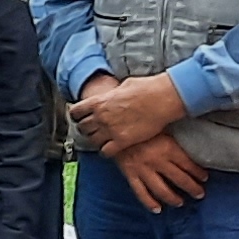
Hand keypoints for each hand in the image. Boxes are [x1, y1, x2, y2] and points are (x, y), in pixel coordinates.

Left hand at [71, 71, 188, 152]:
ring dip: (96, 140)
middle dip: (86, 129)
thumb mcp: (123, 86)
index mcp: (99, 101)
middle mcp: (101, 116)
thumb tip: (111, 96)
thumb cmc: (147, 89)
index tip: (80, 117)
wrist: (163, 99)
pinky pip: (105, 151)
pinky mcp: (123, 141)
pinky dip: (106, 151)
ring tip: (102, 139)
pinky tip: (111, 148)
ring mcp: (111, 130)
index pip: (75, 112)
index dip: (76, 115)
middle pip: (82, 127)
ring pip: (92, 141)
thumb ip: (112, 95)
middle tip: (92, 129)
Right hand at [109, 133, 210, 210]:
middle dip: (192, 188)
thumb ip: (172, 139)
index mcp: (168, 148)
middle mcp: (157, 161)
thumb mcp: (160, 127)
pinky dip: (149, 202)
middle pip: (180, 179)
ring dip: (173, 198)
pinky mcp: (130, 174)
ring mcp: (143, 169)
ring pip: (162, 189)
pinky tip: (157, 209)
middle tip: (199, 194)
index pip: (188, 165)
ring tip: (180, 202)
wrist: (112, 126)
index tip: (204, 178)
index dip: (198, 173)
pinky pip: (141, 192)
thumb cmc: (139, 125)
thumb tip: (190, 145)